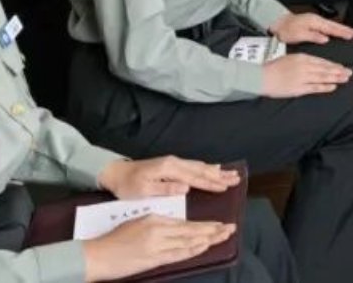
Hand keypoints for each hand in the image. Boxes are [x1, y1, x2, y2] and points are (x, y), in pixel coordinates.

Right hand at [82, 216, 233, 282]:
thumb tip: (176, 228)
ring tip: (223, 236)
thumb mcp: (138, 221)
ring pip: (188, 242)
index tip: (219, 224)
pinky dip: (192, 251)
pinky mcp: (152, 259)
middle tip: (231, 228)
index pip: (186, 222)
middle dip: (213, 230)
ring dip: (207, 240)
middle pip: (191, 231)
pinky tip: (204, 247)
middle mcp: (159, 230)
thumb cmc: (115, 238)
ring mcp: (156, 245)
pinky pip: (177, 254)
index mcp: (155, 219)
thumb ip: (158, 224)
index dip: (204, 224)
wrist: (97, 255)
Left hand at [99, 157, 238, 199]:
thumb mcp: (143, 191)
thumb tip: (186, 187)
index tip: (225, 187)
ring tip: (230, 173)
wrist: (115, 173)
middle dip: (219, 175)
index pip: (194, 177)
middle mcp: (174, 163)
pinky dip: (205, 167)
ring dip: (215, 170)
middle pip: (201, 169)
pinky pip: (193, 165)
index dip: (210, 183)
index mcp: (169, 169)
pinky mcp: (171, 164)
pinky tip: (212, 167)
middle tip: (236, 178)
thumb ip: (165, 189)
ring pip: (199, 166)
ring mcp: (173, 162)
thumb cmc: (128, 185)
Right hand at [261, 53, 351, 98]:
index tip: (341, 67)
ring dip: (335, 78)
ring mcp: (302, 78)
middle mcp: (304, 66)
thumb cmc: (274, 67)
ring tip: (345, 79)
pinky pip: (314, 87)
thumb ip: (303, 61)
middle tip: (349, 73)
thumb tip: (315, 64)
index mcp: (302, 57)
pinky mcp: (298, 88)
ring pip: (322, 77)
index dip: (333, 65)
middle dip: (338, 71)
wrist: (261, 76)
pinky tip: (333, 87)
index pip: (322, 61)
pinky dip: (324, 87)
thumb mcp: (291, 58)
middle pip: (325, 69)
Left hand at [270, 12, 352, 45]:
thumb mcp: (298, 35)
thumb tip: (325, 38)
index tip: (352, 35)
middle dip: (347, 29)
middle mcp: (317, 20)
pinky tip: (338, 32)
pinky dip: (335, 29)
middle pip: (335, 25)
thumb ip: (313, 36)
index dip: (343, 32)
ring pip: (332, 25)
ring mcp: (315, 21)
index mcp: (315, 22)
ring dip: (343, 29)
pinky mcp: (313, 24)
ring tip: (352, 33)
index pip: (332, 28)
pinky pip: (328, 26)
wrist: (277, 23)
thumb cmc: (286, 30)